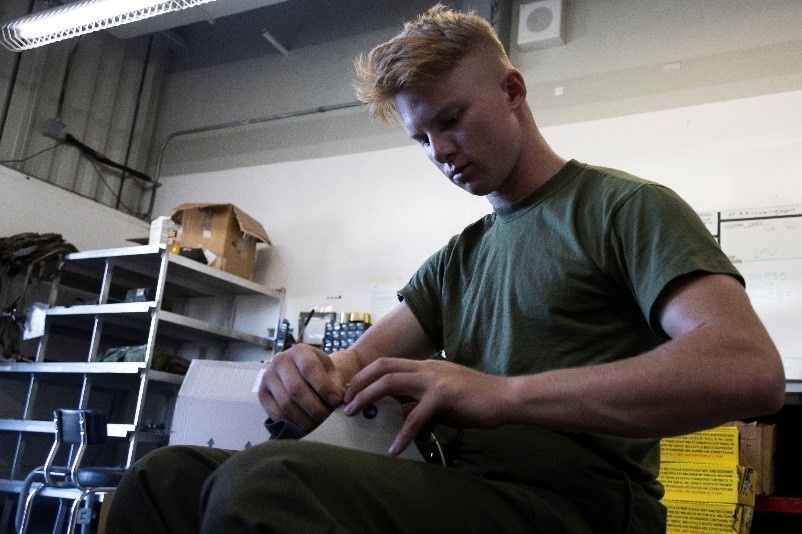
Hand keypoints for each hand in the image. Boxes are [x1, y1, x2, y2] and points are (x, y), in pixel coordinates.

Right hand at [258, 344, 345, 431]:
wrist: (306, 374)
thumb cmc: (321, 374)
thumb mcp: (331, 373)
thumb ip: (335, 385)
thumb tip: (338, 401)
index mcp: (299, 351)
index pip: (309, 368)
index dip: (323, 387)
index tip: (336, 401)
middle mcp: (280, 361)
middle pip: (296, 389)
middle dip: (314, 408)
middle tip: (327, 418)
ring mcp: (268, 377)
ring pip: (286, 404)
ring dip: (304, 419)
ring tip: (319, 425)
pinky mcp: (262, 394)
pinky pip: (276, 414)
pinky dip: (292, 424)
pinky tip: (305, 426)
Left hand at [343, 358, 508, 454]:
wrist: (506, 397)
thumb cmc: (478, 399)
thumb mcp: (443, 398)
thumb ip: (421, 401)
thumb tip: (401, 412)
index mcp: (426, 366)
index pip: (388, 364)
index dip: (366, 376)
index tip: (352, 392)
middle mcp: (427, 367)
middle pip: (382, 367)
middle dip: (359, 382)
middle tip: (345, 401)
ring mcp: (435, 378)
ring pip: (391, 382)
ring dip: (369, 397)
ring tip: (356, 413)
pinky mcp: (444, 395)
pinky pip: (416, 415)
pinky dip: (402, 433)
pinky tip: (395, 447)